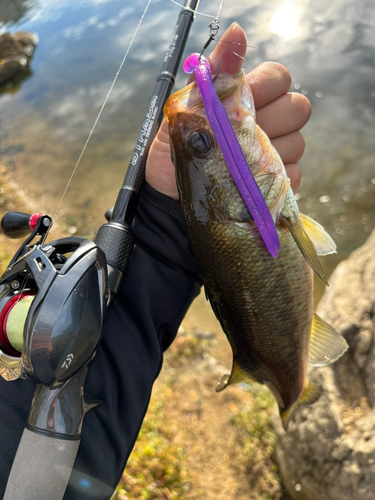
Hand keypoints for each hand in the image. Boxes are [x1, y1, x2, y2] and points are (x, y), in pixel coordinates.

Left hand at [146, 22, 310, 199]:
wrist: (171, 200)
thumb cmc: (178, 152)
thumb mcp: (187, 110)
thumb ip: (215, 73)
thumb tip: (237, 30)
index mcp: (245, 100)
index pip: (279, 77)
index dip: (266, 86)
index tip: (242, 101)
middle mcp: (267, 123)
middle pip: (298, 106)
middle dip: (271, 119)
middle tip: (238, 135)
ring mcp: (276, 154)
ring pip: (298, 142)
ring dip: (267, 154)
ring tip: (236, 164)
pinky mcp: (278, 183)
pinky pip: (292, 175)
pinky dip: (268, 180)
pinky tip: (246, 183)